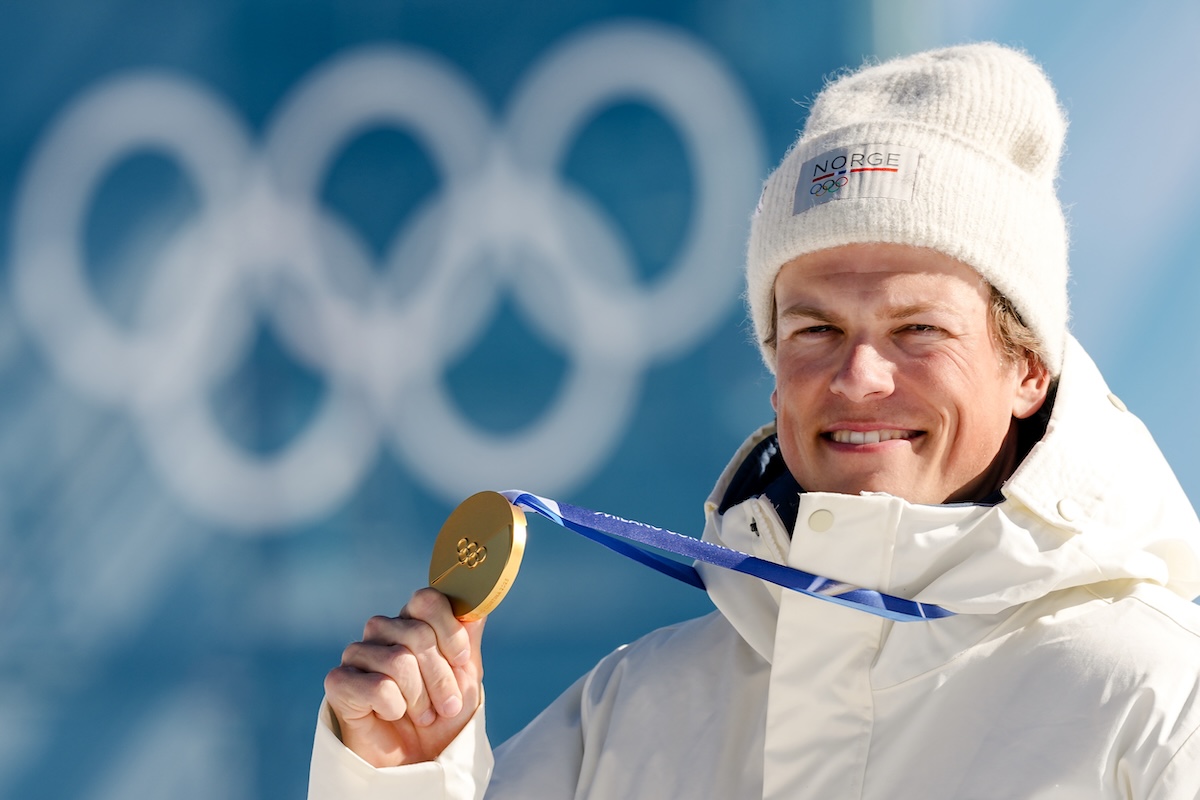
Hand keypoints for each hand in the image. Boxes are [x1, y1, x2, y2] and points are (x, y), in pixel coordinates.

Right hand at [324, 588, 484, 766]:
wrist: (419, 763)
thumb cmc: (443, 717)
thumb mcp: (467, 677)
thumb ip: (469, 639)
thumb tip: (477, 605)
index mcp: (411, 621)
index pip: (426, 600)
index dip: (450, 631)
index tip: (462, 661)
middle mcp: (382, 631)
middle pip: (417, 634)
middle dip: (441, 677)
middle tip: (448, 706)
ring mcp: (358, 655)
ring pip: (398, 661)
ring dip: (420, 697)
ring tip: (424, 715)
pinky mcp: (339, 683)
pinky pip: (376, 686)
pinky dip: (394, 707)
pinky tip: (393, 715)